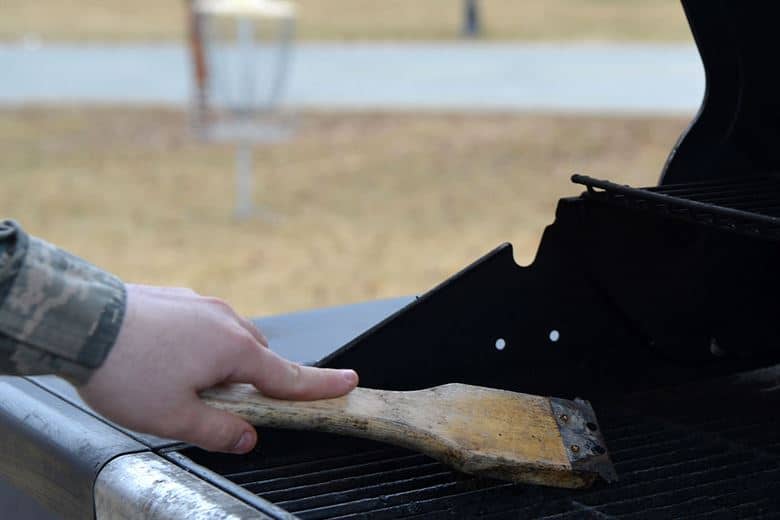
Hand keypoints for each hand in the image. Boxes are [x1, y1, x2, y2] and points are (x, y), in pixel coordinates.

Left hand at [77, 284, 357, 453]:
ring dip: (221, 362)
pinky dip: (197, 344)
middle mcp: (226, 320)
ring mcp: (202, 305)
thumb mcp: (173, 417)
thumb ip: (218, 431)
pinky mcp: (179, 299)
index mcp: (234, 350)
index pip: (290, 376)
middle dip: (251, 381)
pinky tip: (165, 358)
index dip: (322, 386)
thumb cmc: (126, 370)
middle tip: (221, 405)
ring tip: (181, 382)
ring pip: (228, 339)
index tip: (350, 384)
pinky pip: (204, 325)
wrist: (80, 320)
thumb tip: (247, 438)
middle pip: (257, 358)